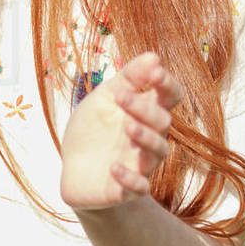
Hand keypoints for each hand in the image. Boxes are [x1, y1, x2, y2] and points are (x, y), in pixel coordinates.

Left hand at [60, 52, 182, 211]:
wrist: (74, 170)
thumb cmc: (93, 129)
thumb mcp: (104, 98)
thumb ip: (129, 78)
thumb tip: (154, 56)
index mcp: (145, 112)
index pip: (170, 97)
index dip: (167, 85)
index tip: (155, 72)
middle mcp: (148, 138)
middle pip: (163, 122)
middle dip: (145, 109)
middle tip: (121, 97)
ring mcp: (139, 164)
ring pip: (157, 153)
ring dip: (145, 138)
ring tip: (128, 126)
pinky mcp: (125, 189)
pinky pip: (139, 187)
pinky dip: (130, 179)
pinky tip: (114, 168)